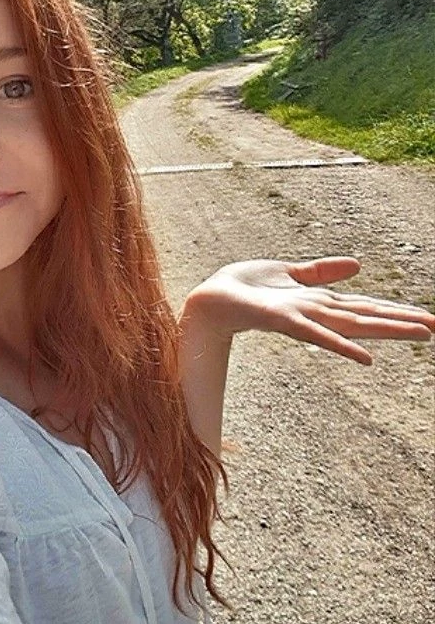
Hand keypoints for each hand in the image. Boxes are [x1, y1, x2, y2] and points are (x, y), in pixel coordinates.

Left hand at [182, 256, 434, 365]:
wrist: (211, 297)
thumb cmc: (246, 287)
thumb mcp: (291, 272)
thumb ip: (322, 271)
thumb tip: (358, 266)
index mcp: (320, 303)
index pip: (365, 306)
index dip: (396, 311)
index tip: (428, 318)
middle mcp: (317, 313)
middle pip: (366, 317)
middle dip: (401, 323)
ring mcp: (303, 319)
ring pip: (351, 325)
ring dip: (385, 330)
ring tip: (419, 334)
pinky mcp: (283, 320)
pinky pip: (316, 335)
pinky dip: (341, 345)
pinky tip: (366, 357)